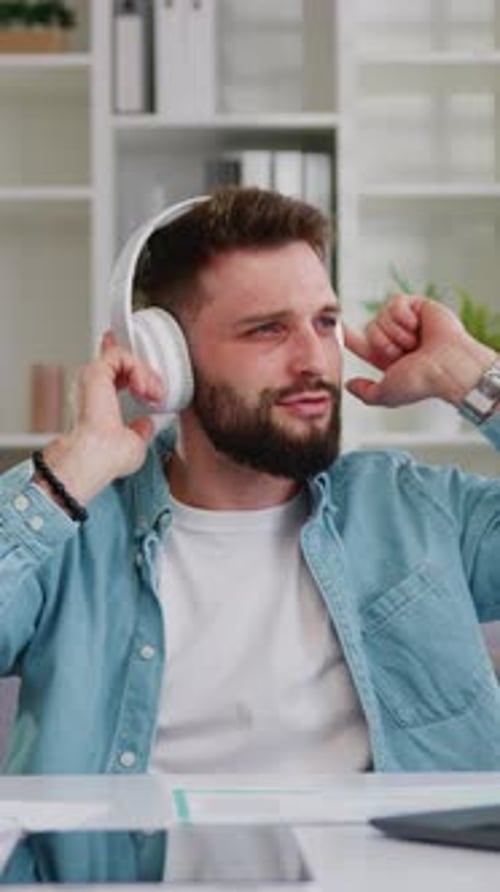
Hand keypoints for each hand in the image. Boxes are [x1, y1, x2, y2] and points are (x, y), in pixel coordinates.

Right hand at [37, 332, 164, 506]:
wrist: (95, 457)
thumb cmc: (107, 458)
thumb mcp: (134, 444)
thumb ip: (141, 430)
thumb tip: (147, 423)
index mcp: (101, 405)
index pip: (115, 375)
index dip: (136, 371)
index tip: (156, 392)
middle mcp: (94, 390)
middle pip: (119, 361)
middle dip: (147, 374)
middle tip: (157, 394)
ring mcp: (93, 379)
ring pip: (123, 358)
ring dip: (145, 374)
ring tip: (152, 394)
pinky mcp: (95, 372)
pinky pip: (121, 356)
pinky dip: (138, 369)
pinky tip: (142, 388)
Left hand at [344, 294, 496, 407]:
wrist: (447, 366)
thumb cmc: (421, 382)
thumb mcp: (387, 395)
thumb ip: (366, 393)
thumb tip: (348, 385)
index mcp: (390, 358)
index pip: (364, 345)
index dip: (349, 338)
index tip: (336, 330)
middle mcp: (398, 339)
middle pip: (370, 330)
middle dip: (382, 343)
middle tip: (403, 353)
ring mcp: (408, 322)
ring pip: (380, 317)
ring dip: (395, 333)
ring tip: (415, 342)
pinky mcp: (417, 306)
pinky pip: (395, 303)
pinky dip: (403, 317)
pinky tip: (418, 327)